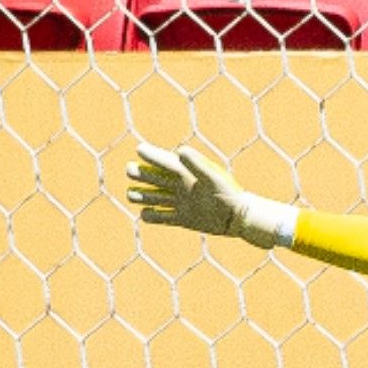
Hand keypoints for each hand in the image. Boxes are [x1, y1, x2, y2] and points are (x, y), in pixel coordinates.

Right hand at [124, 142, 296, 249]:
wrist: (237, 217)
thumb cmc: (227, 194)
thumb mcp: (211, 178)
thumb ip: (196, 165)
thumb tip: (179, 151)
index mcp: (188, 174)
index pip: (166, 162)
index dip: (152, 155)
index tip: (139, 149)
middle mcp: (182, 187)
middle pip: (156, 179)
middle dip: (142, 175)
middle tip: (130, 170)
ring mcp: (181, 203)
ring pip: (156, 198)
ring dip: (143, 196)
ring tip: (130, 194)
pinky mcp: (183, 219)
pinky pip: (164, 218)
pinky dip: (154, 217)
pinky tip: (144, 215)